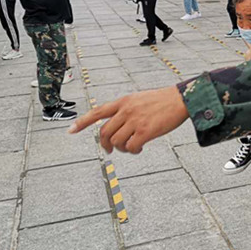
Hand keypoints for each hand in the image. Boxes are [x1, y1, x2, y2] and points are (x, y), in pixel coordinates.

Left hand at [69, 86, 188, 153]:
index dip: (82, 122)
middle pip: (104, 132)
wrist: (180, 99)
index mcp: (123, 102)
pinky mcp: (145, 131)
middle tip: (110, 150)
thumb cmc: (162, 100)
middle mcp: (125, 111)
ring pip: (116, 141)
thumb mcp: (139, 99)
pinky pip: (131, 146)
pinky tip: (139, 148)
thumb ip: (126, 109)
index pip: (97, 112)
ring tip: (131, 147)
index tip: (70, 131)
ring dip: (121, 148)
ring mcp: (134, 121)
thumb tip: (118, 125)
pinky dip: (133, 151)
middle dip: (104, 144)